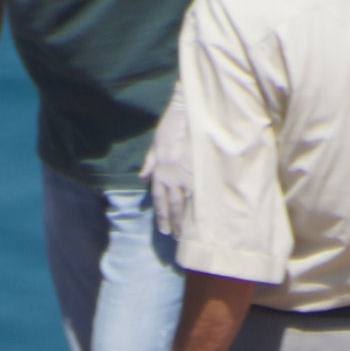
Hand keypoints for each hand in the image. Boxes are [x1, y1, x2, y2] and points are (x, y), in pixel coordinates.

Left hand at [142, 85, 191, 240]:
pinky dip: (203, 204)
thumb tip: (142, 177)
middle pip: (173, 206)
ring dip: (187, 219)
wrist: (189, 112)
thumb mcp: (156, 143)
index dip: (161, 215)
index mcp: (160, 171)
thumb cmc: (172, 125)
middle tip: (176, 237)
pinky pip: (202, 192)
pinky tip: (207, 215)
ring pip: (187, 202)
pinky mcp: (202, 170)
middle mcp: (172, 177)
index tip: (164, 228)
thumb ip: (150, 161)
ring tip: (189, 233)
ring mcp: (188, 175)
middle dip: (174, 223)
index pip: (159, 199)